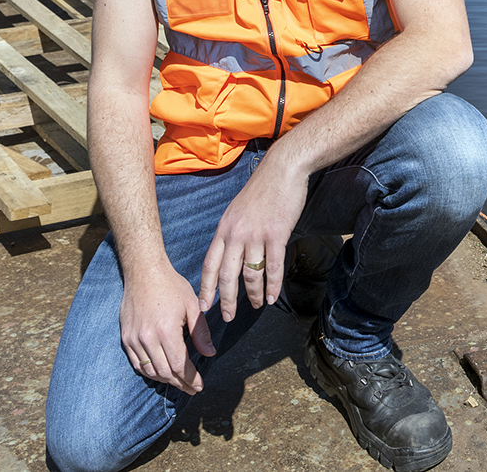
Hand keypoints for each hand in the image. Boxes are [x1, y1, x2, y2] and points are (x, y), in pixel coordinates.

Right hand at [119, 266, 216, 393]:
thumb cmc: (171, 286)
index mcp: (166, 330)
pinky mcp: (125, 337)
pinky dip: (149, 372)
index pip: (179, 365)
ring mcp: (134, 339)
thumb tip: (210, 353)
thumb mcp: (192, 306)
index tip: (199, 385)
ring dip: (165, 380)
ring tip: (178, 382)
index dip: (190, 378)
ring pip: (149, 371)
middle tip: (192, 388)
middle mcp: (147, 338)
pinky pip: (136, 363)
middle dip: (180, 383)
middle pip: (164, 372)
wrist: (144, 272)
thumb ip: (200, 332)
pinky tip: (161, 373)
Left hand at [198, 155, 308, 321]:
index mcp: (223, 229)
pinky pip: (273, 267)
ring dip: (252, 295)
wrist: (282, 169)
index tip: (204, 306)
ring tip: (255, 306)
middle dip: (226, 301)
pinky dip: (272, 286)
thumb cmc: (262, 189)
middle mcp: (236, 234)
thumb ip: (231, 232)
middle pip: (226, 276)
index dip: (205, 288)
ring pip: (250, 274)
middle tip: (227, 317)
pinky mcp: (276, 234)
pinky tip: (272, 297)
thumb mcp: (237, 210)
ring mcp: (256, 235)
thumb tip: (229, 254)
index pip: (209, 265)